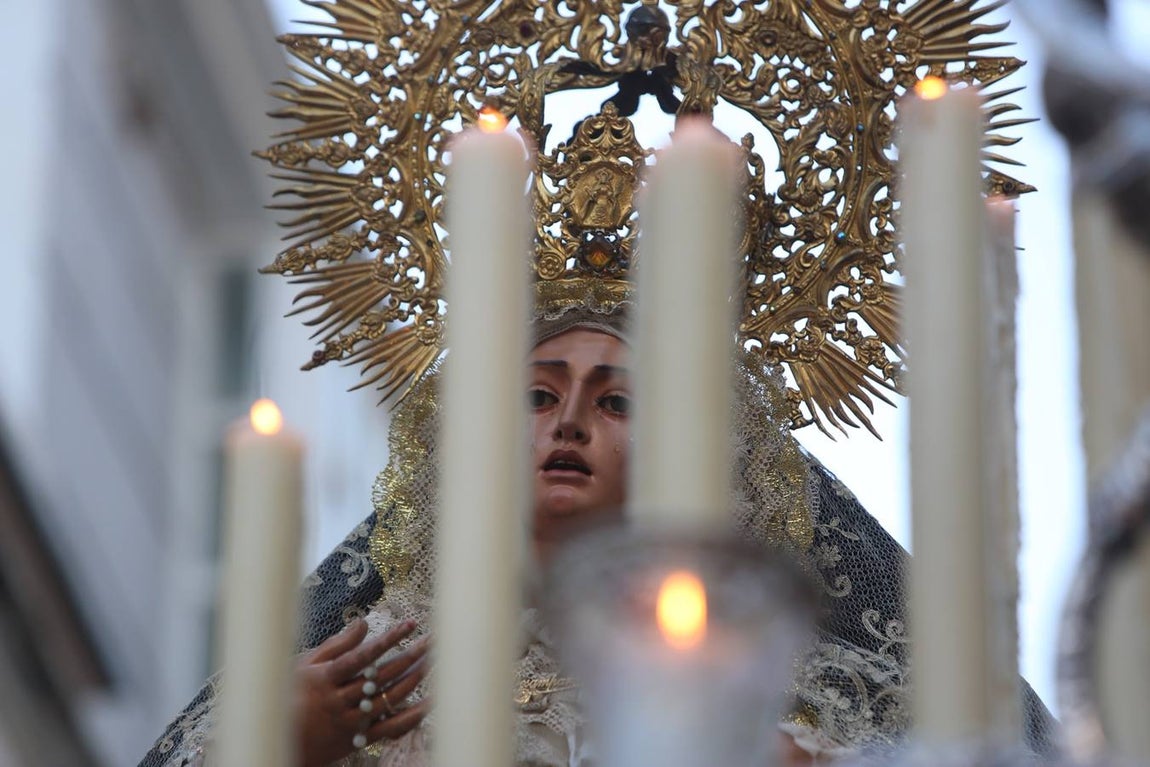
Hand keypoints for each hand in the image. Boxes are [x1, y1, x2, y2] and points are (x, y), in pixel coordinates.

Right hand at [294, 618, 430, 766]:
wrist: (281, 741)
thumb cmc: (290, 694)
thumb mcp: (304, 665)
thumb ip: (336, 645)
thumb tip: (363, 623)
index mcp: (325, 678)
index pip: (363, 655)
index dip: (388, 639)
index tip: (410, 623)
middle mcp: (339, 700)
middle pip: (383, 675)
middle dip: (410, 655)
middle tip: (432, 639)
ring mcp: (350, 721)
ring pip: (390, 699)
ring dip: (414, 679)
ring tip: (432, 661)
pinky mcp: (358, 738)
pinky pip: (391, 728)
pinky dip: (412, 716)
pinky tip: (430, 701)